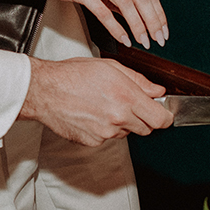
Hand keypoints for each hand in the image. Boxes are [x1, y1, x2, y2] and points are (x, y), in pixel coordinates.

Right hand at [19, 57, 174, 145]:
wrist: (44, 90)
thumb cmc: (73, 75)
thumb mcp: (111, 68)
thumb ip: (140, 81)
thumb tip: (158, 91)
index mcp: (126, 97)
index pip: (160, 119)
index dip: (165, 117)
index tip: (164, 114)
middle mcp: (118, 118)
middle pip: (147, 129)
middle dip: (144, 118)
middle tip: (129, 104)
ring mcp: (105, 132)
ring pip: (126, 132)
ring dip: (123, 122)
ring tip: (104, 105)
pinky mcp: (93, 141)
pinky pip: (108, 137)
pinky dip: (105, 128)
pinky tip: (92, 114)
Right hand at [20, 0, 168, 48]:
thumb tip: (137, 15)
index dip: (159, 14)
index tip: (163, 31)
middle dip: (153, 22)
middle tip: (157, 40)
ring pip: (127, 3)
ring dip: (138, 26)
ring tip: (143, 41)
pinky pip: (103, 11)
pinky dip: (116, 27)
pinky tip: (123, 39)